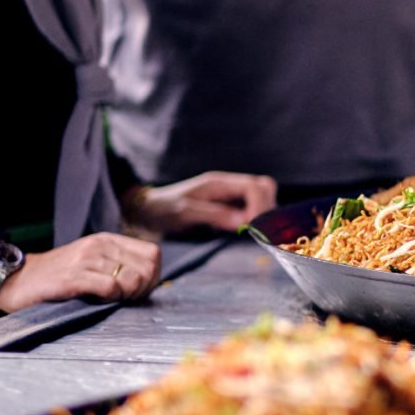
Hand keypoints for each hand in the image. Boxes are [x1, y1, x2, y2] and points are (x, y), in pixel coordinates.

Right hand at [0, 233, 162, 312]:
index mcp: (108, 240)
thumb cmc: (59, 277)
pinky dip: (110, 299)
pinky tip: (98, 301)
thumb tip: (150, 281)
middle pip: (148, 269)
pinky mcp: (73, 277)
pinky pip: (110, 288)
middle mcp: (99, 246)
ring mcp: (86, 260)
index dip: (152, 276)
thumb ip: (120, 266)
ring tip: (108, 300)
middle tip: (124, 298)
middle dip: (143, 290)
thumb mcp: (94, 263)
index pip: (153, 254)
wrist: (16, 280)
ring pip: (132, 280)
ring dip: (126, 296)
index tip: (137, 290)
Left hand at [123, 171, 277, 234]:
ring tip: (252, 231)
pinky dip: (255, 217)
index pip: (255, 187)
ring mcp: (229, 194)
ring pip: (262, 196)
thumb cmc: (163, 209)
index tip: (252, 227)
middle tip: (257, 230)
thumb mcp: (185, 212)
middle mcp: (228, 185)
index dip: (260, 207)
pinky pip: (252, 206)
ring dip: (263, 213)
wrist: (147, 210)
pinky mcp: (228, 205)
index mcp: (219, 183)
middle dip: (267, 208)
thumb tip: (245, 222)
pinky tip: (245, 230)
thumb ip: (216, 215)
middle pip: (265, 187)